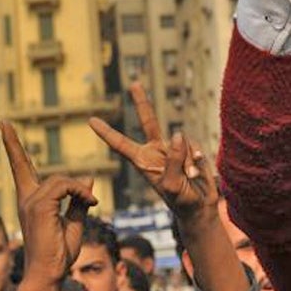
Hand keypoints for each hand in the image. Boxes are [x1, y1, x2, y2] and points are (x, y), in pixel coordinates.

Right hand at [0, 121, 95, 286]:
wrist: (49, 274)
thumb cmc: (59, 254)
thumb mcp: (74, 222)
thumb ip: (79, 200)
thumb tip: (88, 178)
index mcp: (32, 201)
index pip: (20, 168)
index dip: (12, 146)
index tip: (3, 125)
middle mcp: (26, 199)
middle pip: (32, 168)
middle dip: (14, 145)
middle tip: (4, 123)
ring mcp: (30, 202)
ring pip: (60, 179)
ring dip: (79, 189)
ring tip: (92, 204)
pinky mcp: (39, 207)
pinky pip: (64, 186)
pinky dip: (81, 192)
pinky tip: (91, 203)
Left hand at [89, 84, 217, 220]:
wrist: (200, 207)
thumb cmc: (181, 201)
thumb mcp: (172, 185)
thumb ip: (173, 159)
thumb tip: (177, 134)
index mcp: (143, 162)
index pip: (121, 144)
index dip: (106, 133)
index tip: (91, 120)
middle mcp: (156, 151)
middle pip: (148, 121)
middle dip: (142, 102)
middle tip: (134, 83)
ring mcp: (174, 149)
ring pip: (181, 140)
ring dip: (187, 160)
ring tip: (189, 178)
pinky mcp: (190, 150)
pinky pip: (195, 145)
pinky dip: (198, 159)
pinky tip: (198, 173)